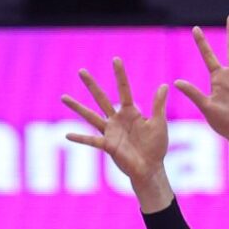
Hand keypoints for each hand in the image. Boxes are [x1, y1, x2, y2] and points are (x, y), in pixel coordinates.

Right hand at [62, 58, 171, 198]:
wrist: (150, 168)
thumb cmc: (156, 146)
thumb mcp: (159, 123)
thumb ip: (158, 106)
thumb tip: (164, 85)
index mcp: (131, 112)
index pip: (124, 89)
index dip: (120, 75)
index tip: (115, 59)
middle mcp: (117, 119)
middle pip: (101, 98)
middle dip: (91, 85)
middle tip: (81, 71)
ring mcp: (110, 132)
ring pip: (90, 116)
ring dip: (77, 107)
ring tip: (63, 97)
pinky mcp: (107, 146)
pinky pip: (91, 141)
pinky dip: (80, 138)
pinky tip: (67, 135)